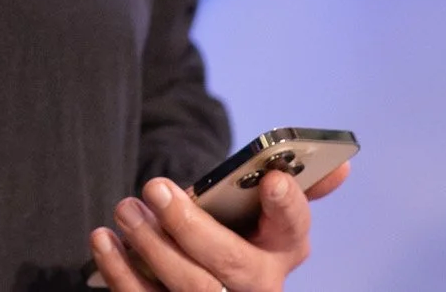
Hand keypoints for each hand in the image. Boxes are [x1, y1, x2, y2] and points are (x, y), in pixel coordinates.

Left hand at [89, 162, 349, 291]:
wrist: (204, 272)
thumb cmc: (231, 229)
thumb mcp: (258, 207)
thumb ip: (291, 183)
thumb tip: (341, 165)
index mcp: (284, 248)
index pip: (293, 228)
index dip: (286, 206)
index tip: (272, 180)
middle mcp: (259, 285)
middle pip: (231, 264)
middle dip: (189, 225)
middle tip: (154, 187)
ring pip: (189, 287)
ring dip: (151, 245)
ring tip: (126, 210)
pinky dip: (121, 271)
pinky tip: (104, 239)